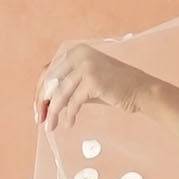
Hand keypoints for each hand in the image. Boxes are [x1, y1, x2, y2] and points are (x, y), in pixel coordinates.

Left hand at [35, 40, 151, 134]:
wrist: (141, 90)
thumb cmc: (114, 88)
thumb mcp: (86, 83)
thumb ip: (67, 86)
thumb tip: (45, 101)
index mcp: (74, 51)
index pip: (48, 72)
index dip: (40, 91)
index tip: (37, 109)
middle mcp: (78, 54)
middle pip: (50, 81)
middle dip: (42, 102)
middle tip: (39, 120)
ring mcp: (86, 66)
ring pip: (60, 92)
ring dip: (53, 112)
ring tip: (50, 126)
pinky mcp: (93, 80)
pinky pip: (74, 101)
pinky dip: (69, 114)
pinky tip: (68, 124)